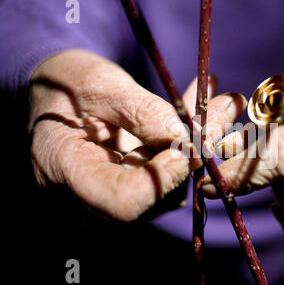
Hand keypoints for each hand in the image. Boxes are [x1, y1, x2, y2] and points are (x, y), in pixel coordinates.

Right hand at [30, 50, 246, 221]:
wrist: (58, 93)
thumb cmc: (64, 83)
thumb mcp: (97, 84)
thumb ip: (140, 111)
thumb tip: (188, 138)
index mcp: (64, 172)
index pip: (123, 200)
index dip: (165, 177)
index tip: (193, 144)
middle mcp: (90, 196)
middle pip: (154, 195)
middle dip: (196, 153)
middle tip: (225, 111)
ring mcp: (114, 193)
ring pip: (169, 183)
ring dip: (201, 142)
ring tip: (224, 103)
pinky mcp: (133, 184)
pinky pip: (167, 170)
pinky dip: (189, 140)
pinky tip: (206, 106)